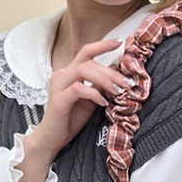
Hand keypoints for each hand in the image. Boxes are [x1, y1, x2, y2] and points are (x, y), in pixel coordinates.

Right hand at [34, 38, 135, 154]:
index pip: (86, 52)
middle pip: (89, 62)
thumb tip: (116, 70)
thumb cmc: (71, 120)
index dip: (102, 45)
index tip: (120, 43)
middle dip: (111, 72)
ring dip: (105, 79)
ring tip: (118, 92)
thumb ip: (100, 85)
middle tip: (127, 83)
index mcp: (70, 73)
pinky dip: (94, 93)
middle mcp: (62, 75)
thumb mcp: (91, 100)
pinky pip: (79, 88)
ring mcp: (59, 86)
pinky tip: (103, 103)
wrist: (53, 139)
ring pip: (83, 70)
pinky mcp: (59, 99)